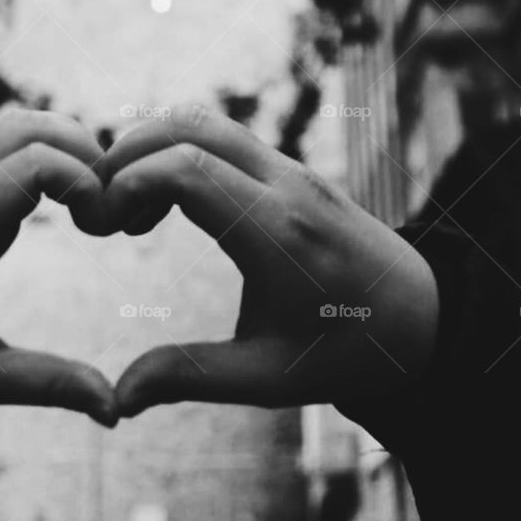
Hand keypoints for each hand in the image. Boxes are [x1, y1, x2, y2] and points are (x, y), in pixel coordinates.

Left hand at [0, 110, 116, 424]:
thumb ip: (47, 385)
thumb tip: (115, 409)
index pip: (32, 165)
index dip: (84, 181)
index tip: (102, 229)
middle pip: (30, 128)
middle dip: (86, 155)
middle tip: (108, 211)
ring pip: (17, 123)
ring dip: (68, 145)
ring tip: (93, 201)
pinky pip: (6, 139)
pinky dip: (48, 149)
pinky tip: (66, 198)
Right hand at [100, 106, 438, 414]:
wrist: (422, 318)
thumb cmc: (344, 351)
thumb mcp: (267, 378)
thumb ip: (189, 377)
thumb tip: (118, 400)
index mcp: (278, 234)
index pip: (188, 168)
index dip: (130, 183)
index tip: (104, 227)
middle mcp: (286, 185)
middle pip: (189, 126)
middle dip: (128, 155)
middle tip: (99, 210)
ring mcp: (291, 168)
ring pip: (205, 120)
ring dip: (152, 148)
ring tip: (129, 210)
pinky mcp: (290, 167)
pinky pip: (223, 135)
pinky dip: (179, 151)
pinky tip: (165, 206)